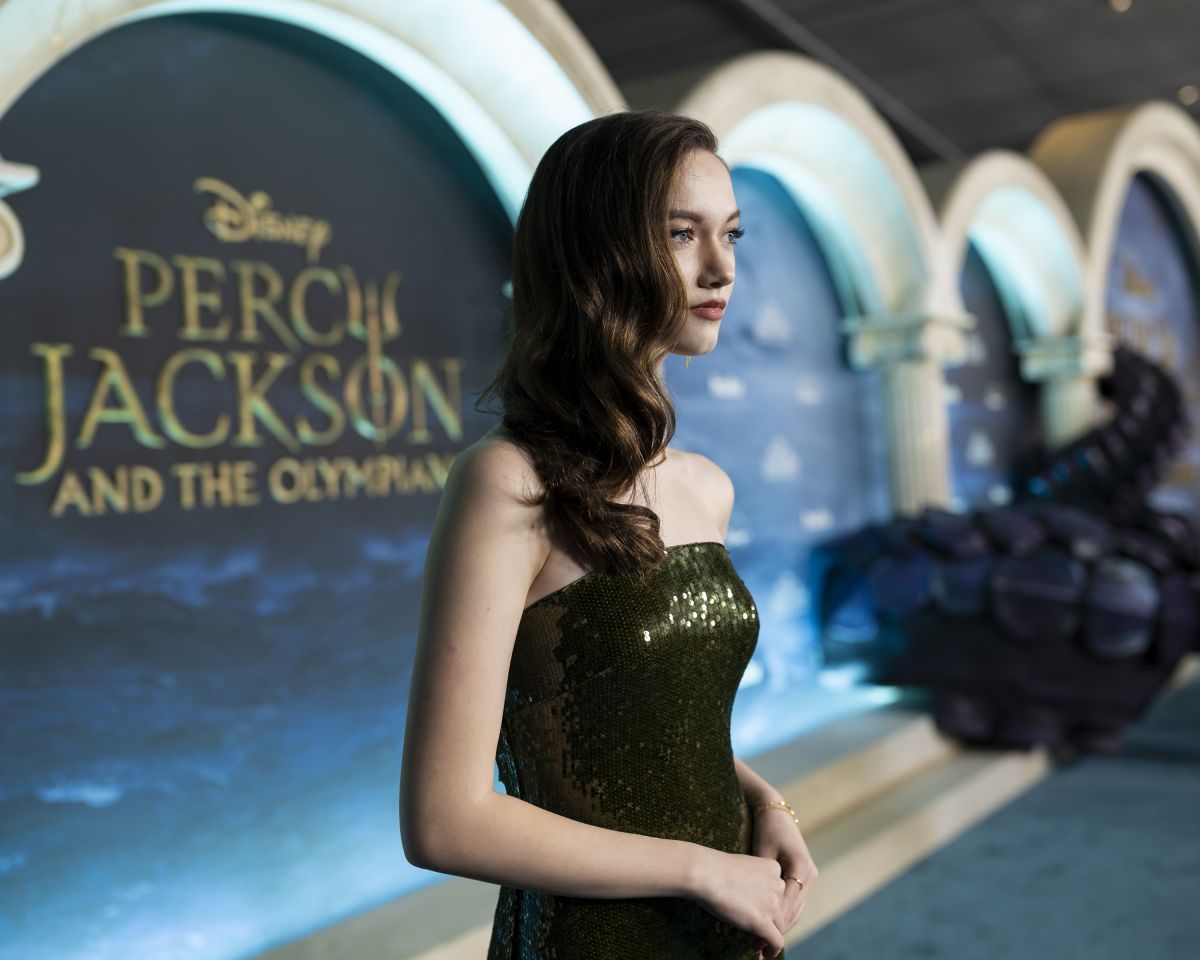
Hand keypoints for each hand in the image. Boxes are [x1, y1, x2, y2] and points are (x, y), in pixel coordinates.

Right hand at [688, 846, 788, 957]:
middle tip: (756, 931)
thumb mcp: (742, 867)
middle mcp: (777, 885)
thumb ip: (752, 880)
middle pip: (780, 909)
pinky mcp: (763, 922)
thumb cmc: (714, 868)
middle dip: (770, 921)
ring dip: (769, 935)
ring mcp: (772, 904)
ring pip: (780, 926)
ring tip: (756, 944)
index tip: (757, 911)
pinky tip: (765, 955)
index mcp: (773, 868)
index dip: (769, 905)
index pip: (777, 892)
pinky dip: (773, 950)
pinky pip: (776, 942)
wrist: (706, 873)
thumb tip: (749, 896)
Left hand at [748, 802, 818, 957]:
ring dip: (780, 925)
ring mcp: (809, 876)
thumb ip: (761, 880)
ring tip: (760, 941)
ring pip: (796, 909)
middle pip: (794, 911)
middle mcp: (810, 875)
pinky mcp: (802, 876)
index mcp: (802, 869)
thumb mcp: (762, 853)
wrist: (775, 812)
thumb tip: (751, 908)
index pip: (788, 906)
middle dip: (776, 929)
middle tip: (758, 946)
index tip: (757, 939)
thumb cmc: (766, 830)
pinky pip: (794, 901)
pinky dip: (782, 914)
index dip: (773, 924)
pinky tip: (767, 925)